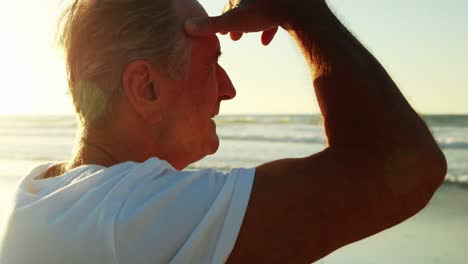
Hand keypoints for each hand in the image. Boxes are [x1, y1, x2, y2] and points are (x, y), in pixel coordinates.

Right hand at [185, 0, 315, 44]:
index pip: (229, 6)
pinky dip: (269, 26)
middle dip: (238, 22)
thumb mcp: (233, 21)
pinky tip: (265, 41)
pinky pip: (276, 14)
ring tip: (249, 36)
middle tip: (235, 37)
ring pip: (259, 10)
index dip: (224, 20)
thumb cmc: (264, 13)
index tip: (223, 33)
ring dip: (252, 24)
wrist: (298, 6)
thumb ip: (210, 25)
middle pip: (243, 7)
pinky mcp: (286, 5)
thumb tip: (185, 27)